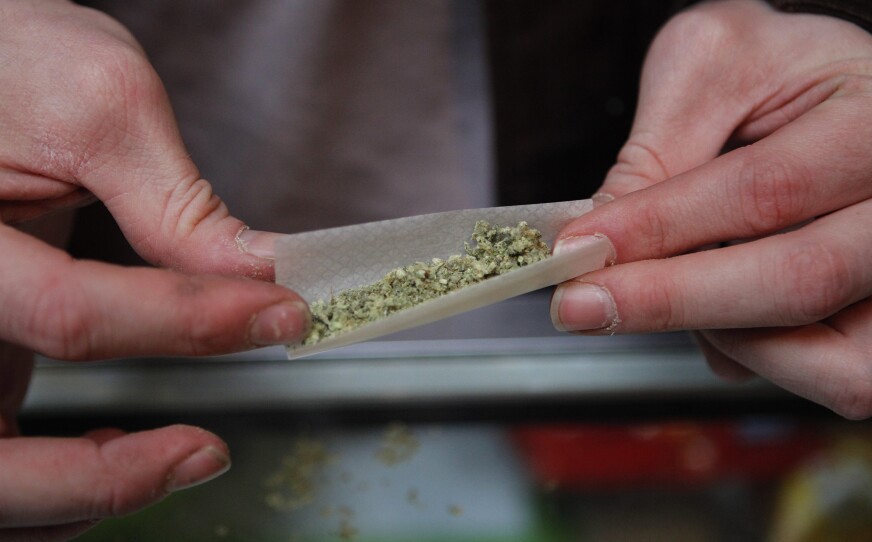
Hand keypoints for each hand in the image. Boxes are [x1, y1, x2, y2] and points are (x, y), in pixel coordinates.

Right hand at [0, 1, 308, 536]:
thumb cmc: (9, 56)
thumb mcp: (97, 105)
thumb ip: (178, 205)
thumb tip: (262, 276)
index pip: (68, 316)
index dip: (188, 325)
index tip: (281, 313)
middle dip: (101, 478)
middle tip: (206, 452)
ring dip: (76, 496)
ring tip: (174, 458)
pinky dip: (56, 475)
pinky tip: (116, 445)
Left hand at [551, 0, 871, 418]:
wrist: (835, 93)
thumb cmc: (779, 74)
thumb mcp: (711, 68)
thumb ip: (657, 151)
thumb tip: (598, 241)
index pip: (766, 189)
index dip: (661, 227)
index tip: (580, 247)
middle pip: (802, 281)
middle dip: (671, 301)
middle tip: (581, 305)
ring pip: (829, 359)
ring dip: (722, 336)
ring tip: (667, 291)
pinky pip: (831, 377)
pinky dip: (757, 358)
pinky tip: (721, 313)